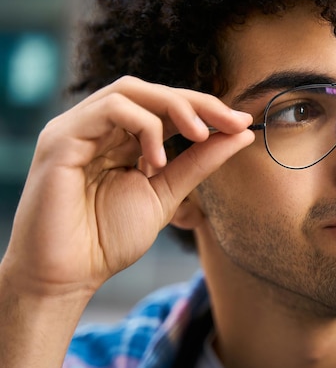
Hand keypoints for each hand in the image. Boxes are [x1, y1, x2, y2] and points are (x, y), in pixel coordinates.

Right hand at [1, 76, 253, 297]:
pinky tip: (156, 161)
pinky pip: (110, 110)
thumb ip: (198, 162)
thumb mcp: (166, 193)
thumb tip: (242, 134)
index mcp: (120, 140)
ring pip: (130, 91)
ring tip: (197, 137)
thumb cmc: (108, 239)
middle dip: (197, 103)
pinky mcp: (61, 138)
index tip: (242, 124)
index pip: (164, 108)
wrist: (67, 276)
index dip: (205, 109)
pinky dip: (144, 127)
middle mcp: (98, 128)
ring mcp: (77, 129)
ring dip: (174, 108)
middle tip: (231, 122)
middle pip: (150, 92)